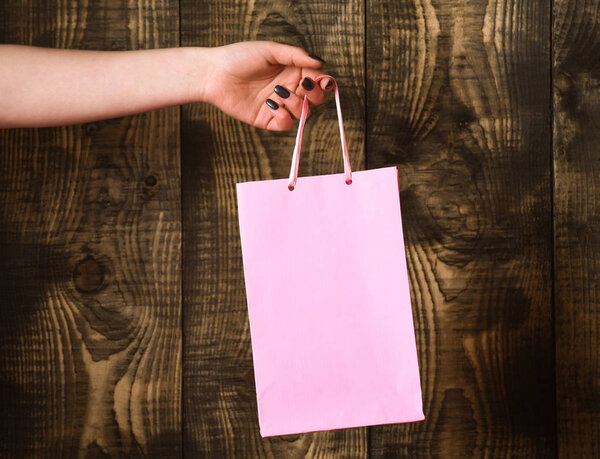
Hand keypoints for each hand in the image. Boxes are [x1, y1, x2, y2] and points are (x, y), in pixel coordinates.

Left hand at [198, 41, 331, 130]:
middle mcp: (287, 89)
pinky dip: (284, 117)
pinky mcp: (267, 119)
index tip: (321, 81)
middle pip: (313, 99)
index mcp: (291, 71)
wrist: (214, 74)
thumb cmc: (239, 57)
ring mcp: (278, 106)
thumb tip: (320, 64)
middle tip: (302, 87)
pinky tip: (272, 105)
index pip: (315, 80)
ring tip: (277, 93)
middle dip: (313, 95)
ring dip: (295, 104)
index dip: (322, 82)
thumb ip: (296, 56)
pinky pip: (286, 125)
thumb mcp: (270, 50)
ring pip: (302, 113)